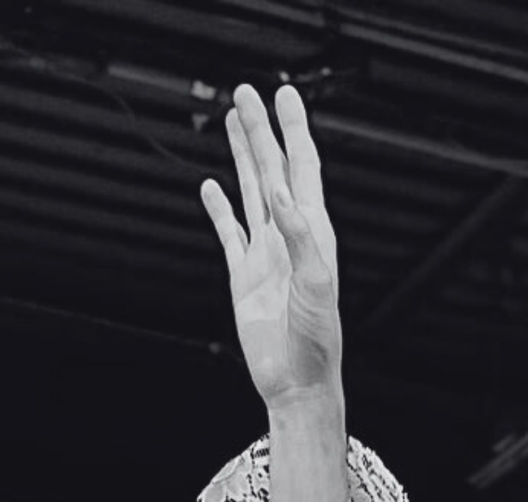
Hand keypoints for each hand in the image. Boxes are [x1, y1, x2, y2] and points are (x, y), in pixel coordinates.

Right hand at [201, 83, 341, 410]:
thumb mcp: (316, 285)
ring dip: (242, 156)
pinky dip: (219, 208)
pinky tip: (211, 186)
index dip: (294, 130)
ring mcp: (265, 254)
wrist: (297, 384)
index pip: (302, 168)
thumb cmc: (317, 340)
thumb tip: (280, 191)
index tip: (284, 95)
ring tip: (231, 121)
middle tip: (245, 92)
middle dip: (260, 130)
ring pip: (251, 191)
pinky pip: (229, 232)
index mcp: (313, 231)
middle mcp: (289, 236)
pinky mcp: (243, 277)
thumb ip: (301, 236)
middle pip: (273, 169)